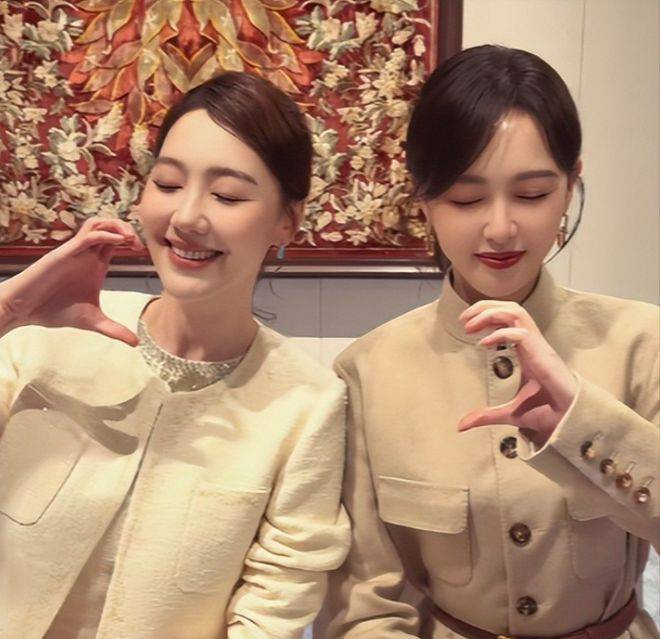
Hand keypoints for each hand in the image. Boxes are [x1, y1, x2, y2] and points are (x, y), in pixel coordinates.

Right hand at [0, 217, 143, 345]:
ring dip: (116, 225)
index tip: (143, 251)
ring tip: (129, 238)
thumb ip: (115, 330)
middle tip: (138, 244)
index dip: (131, 240)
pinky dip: (105, 235)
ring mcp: (76, 252)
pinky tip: (119, 242)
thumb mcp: (93, 322)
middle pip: (109, 227)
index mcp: (96, 265)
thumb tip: (136, 343)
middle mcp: (87, 255)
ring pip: (97, 224)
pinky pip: (86, 236)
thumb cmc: (56, 311)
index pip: (116, 241)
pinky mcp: (65, 253)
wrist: (26, 310)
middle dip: (127, 229)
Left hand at [456, 300, 576, 446]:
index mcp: (526, 348)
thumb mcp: (508, 413)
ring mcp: (538, 346)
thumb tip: (461, 426)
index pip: (507, 317)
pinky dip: (500, 333)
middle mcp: (532, 342)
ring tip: (469, 325)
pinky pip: (520, 334)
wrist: (570, 420)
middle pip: (509, 307)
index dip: (486, 315)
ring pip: (516, 312)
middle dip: (484, 307)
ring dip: (490, 313)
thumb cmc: (546, 411)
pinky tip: (483, 344)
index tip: (465, 325)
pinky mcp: (542, 355)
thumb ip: (485, 415)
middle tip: (462, 319)